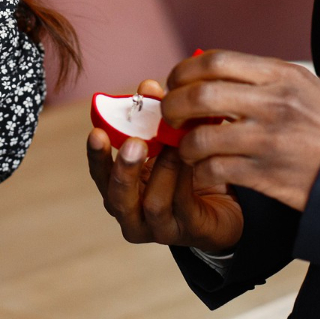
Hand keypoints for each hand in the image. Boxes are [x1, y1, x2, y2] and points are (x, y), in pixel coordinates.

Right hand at [87, 79, 244, 253]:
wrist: (222, 205)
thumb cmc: (184, 170)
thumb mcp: (165, 142)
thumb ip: (153, 117)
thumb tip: (148, 86)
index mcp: (119, 191)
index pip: (100, 174)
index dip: (97, 155)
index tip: (97, 131)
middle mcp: (133, 215)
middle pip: (117, 199)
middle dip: (124, 170)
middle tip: (134, 143)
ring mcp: (160, 229)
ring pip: (153, 204)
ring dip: (163, 169)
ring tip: (173, 144)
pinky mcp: (190, 232)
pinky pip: (184, 205)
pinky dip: (186, 179)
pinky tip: (192, 158)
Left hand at [162, 51, 319, 211]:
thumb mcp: (302, 86)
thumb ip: (259, 77)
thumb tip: (207, 72)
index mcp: (279, 75)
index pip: (215, 61)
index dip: (184, 71)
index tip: (175, 82)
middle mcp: (273, 103)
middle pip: (200, 95)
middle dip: (173, 105)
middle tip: (170, 115)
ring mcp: (268, 140)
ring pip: (201, 137)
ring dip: (184, 144)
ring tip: (187, 147)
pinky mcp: (266, 174)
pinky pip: (215, 170)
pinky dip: (201, 171)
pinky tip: (203, 170)